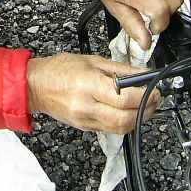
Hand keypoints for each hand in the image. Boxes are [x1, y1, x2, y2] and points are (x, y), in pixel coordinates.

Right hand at [27, 53, 160, 132]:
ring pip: (121, 128)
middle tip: (155, 99)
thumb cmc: (59, 70)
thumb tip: (144, 74)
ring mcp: (85, 120)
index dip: (146, 96)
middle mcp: (86, 106)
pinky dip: (125, 122)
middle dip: (147, 110)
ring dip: (138, 119)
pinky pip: (111, 130)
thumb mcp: (92, 61)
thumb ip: (121, 69)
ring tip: (145, 106)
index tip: (155, 89)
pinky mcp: (85, 128)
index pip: (124, 98)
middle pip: (125, 119)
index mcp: (88, 85)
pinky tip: (129, 112)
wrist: (34, 86)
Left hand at [85, 0, 182, 47]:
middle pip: (173, 5)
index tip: (150, 27)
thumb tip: (145, 42)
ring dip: (169, 6)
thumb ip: (131, 25)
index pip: (160, 9)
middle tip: (148, 15)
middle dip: (164, 16)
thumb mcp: (113, 6)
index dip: (158, 24)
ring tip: (151, 3)